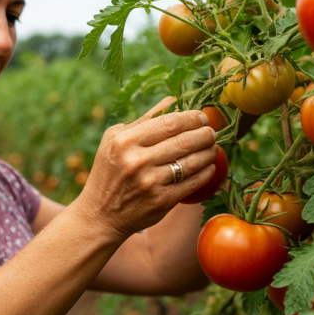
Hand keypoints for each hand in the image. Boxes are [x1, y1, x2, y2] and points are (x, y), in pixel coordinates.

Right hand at [76, 97, 217, 238]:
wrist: (100, 214)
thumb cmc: (109, 171)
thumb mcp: (114, 140)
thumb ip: (144, 120)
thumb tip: (173, 99)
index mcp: (125, 141)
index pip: (169, 123)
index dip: (191, 118)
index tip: (202, 117)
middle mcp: (137, 160)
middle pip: (184, 141)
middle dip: (205, 134)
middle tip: (212, 132)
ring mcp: (150, 182)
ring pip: (191, 162)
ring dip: (209, 153)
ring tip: (213, 147)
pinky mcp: (161, 201)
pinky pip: (192, 183)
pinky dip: (206, 173)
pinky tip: (209, 167)